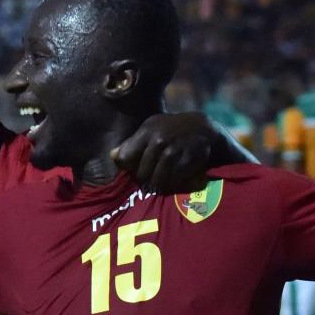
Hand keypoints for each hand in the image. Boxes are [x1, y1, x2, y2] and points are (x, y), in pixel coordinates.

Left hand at [112, 112, 251, 192]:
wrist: (203, 128)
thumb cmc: (171, 130)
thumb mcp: (151, 129)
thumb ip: (132, 144)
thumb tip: (112, 156)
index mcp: (147, 131)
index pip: (125, 158)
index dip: (129, 167)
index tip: (136, 168)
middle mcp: (159, 140)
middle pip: (141, 174)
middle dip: (146, 179)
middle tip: (152, 179)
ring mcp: (174, 151)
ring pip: (157, 181)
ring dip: (160, 185)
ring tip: (163, 182)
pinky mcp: (187, 161)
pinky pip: (173, 182)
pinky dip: (174, 184)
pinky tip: (177, 179)